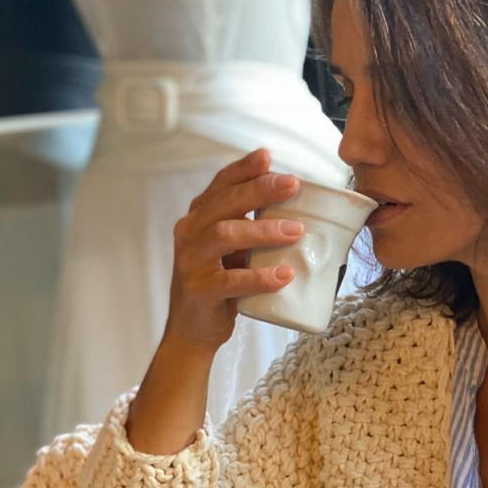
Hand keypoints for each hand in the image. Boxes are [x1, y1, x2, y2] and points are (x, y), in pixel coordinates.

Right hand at [165, 147, 303, 356]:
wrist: (192, 331)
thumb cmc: (219, 285)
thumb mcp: (231, 251)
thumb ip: (249, 228)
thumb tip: (298, 210)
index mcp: (198, 219)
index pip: (219, 185)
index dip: (243, 169)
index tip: (268, 156)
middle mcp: (189, 234)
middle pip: (224, 204)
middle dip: (259, 190)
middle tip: (292, 185)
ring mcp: (191, 262)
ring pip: (224, 235)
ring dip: (263, 231)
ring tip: (296, 231)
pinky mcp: (199, 291)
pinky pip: (230, 281)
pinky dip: (259, 277)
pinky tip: (284, 275)